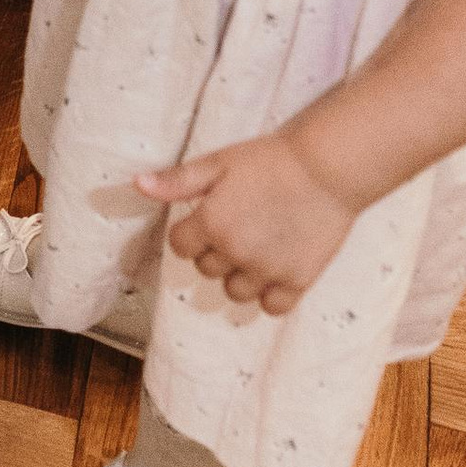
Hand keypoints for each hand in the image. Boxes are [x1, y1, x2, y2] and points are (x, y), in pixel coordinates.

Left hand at [134, 131, 356, 314]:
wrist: (328, 167)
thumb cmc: (271, 159)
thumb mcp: (218, 162)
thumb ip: (177, 181)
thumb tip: (137, 185)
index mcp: (211, 223)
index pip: (180, 246)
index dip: (191, 233)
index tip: (209, 218)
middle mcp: (235, 252)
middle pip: (207, 269)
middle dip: (216, 252)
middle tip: (240, 226)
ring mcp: (267, 270)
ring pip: (235, 292)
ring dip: (240, 275)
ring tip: (258, 248)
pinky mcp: (298, 280)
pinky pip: (272, 307)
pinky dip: (271, 295)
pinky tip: (277, 271)